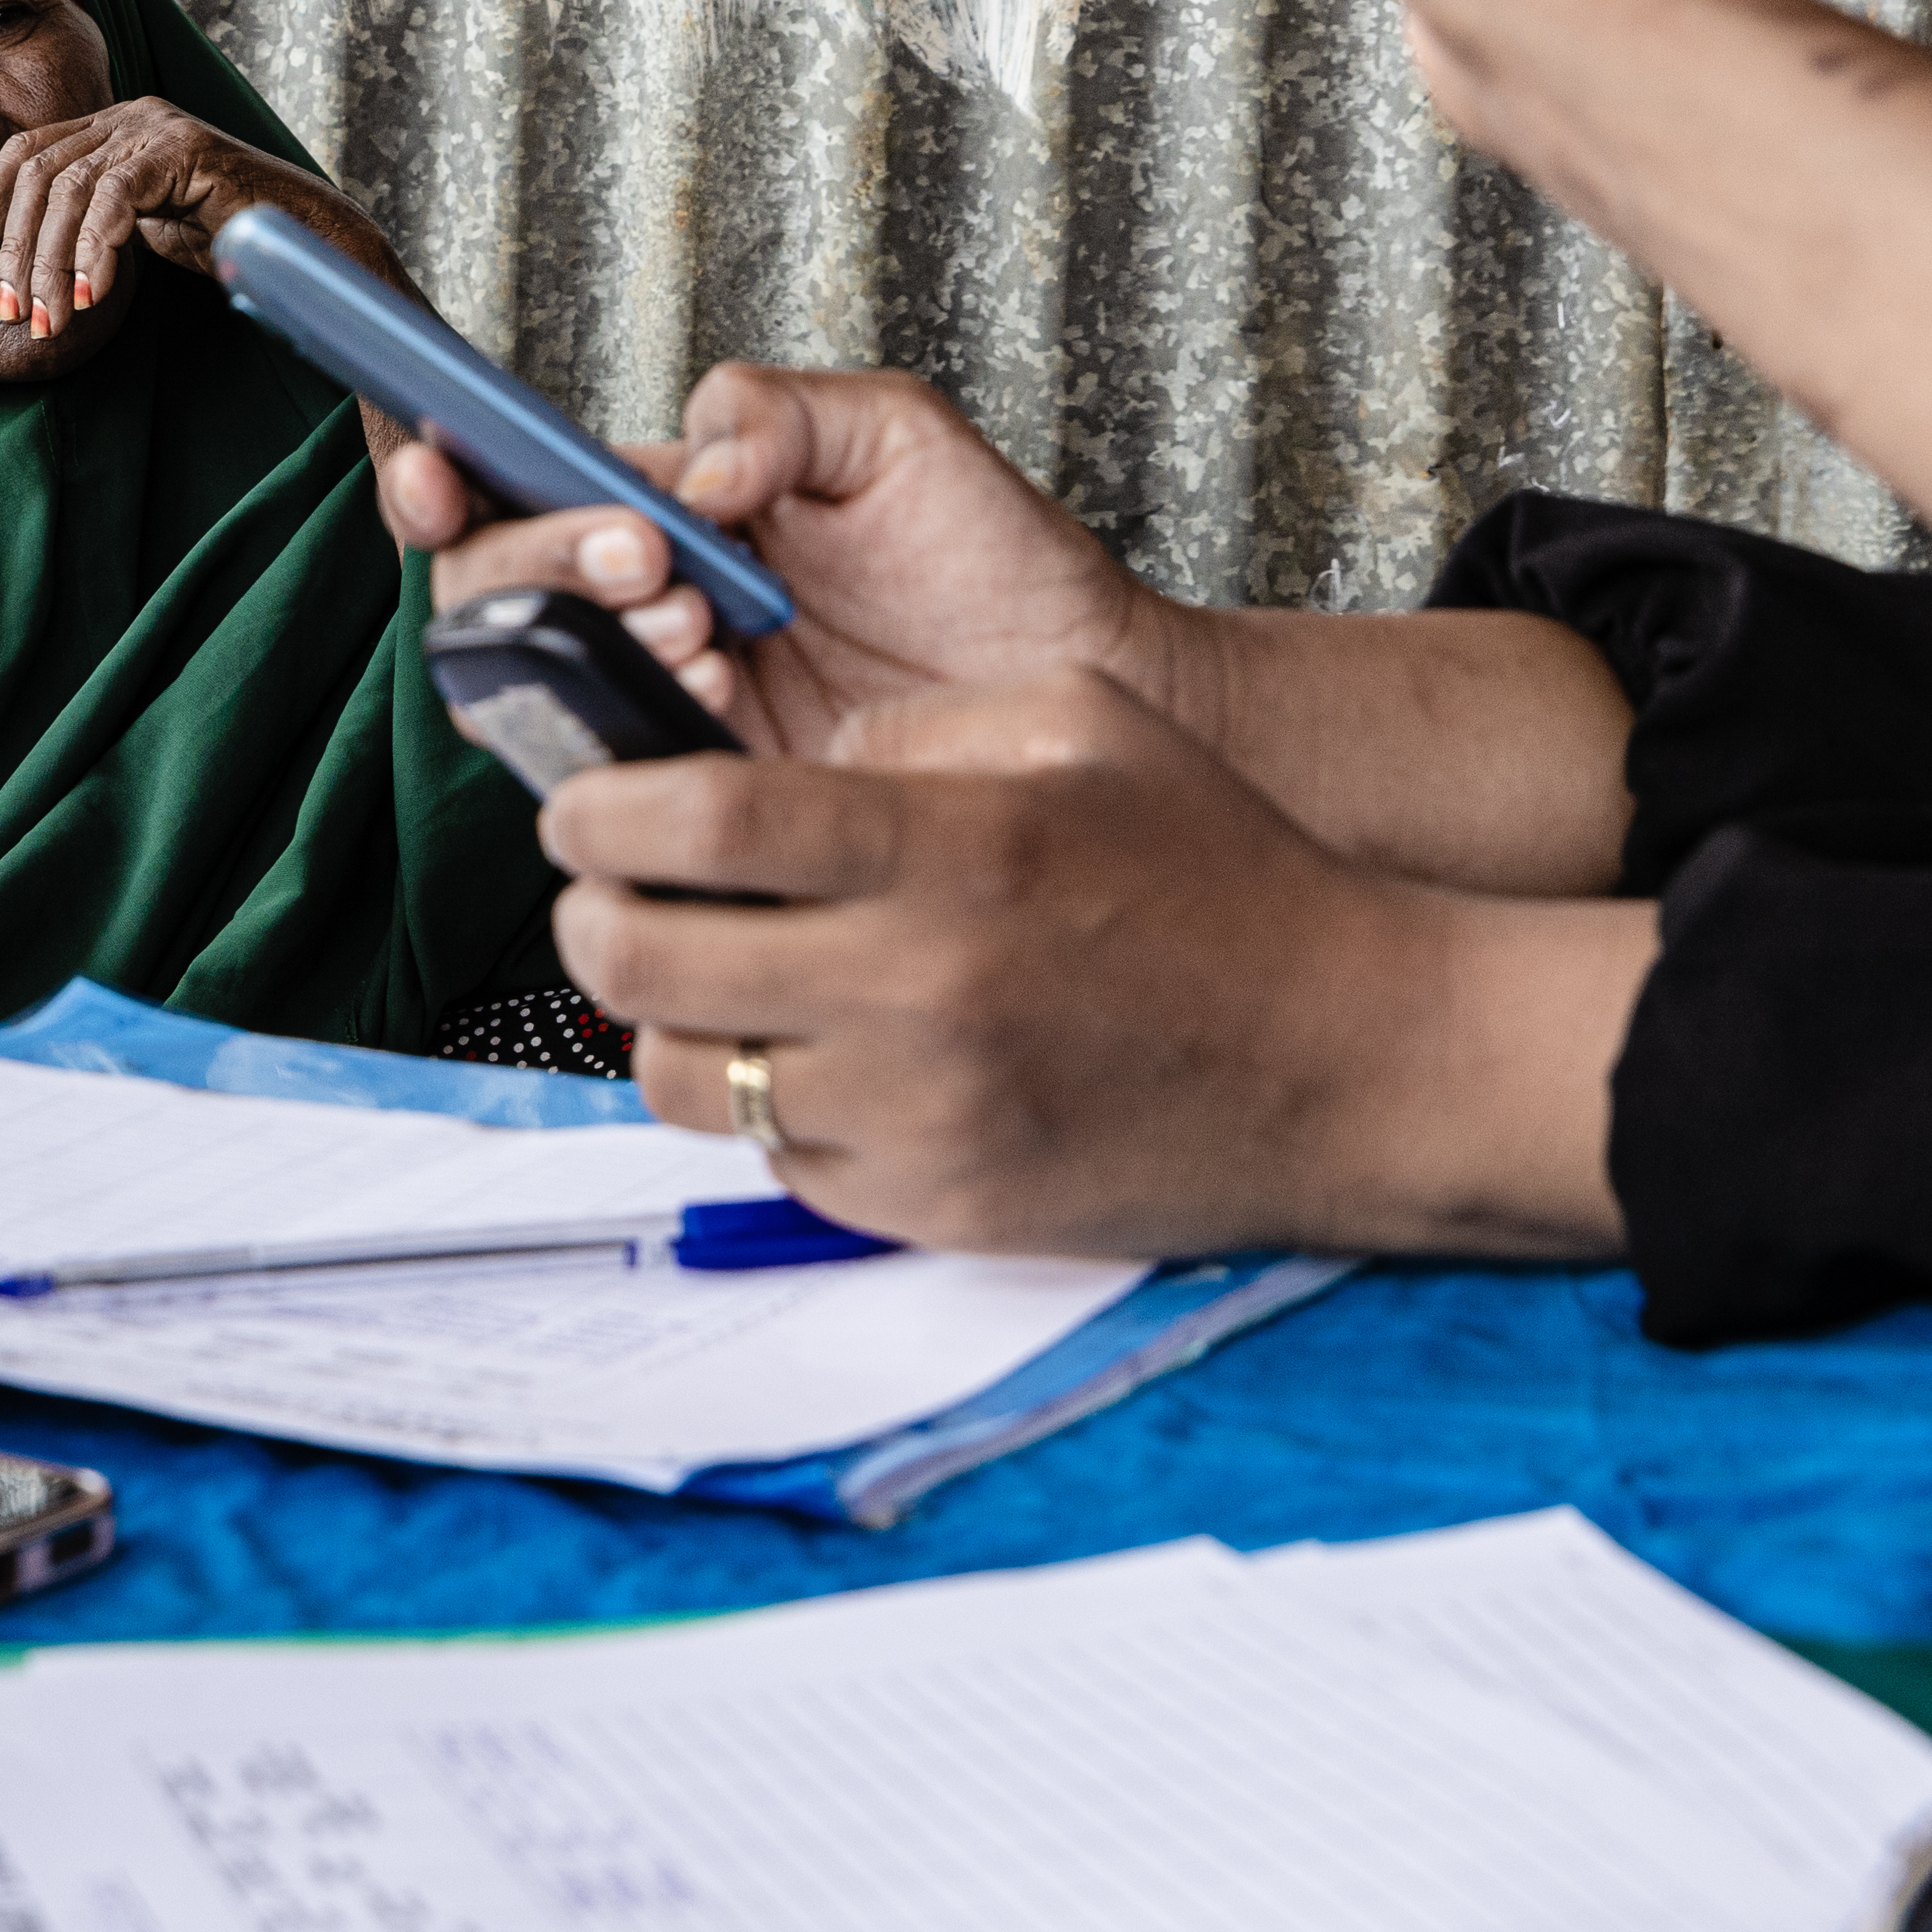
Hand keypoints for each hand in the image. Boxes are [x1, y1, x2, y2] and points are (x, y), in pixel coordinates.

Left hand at [0, 101, 369, 335]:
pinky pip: (117, 195)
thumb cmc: (219, 238)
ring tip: (55, 319)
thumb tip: (14, 261)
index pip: (25, 152)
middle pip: (42, 172)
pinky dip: (97, 249)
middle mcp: (129, 114)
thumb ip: (84, 225)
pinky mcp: (185, 149)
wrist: (299, 239)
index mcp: (109, 127)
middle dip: (20, 249)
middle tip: (20, 312)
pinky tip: (94, 294)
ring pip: (73, 188)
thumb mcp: (135, 227)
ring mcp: (157, 125)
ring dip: (54, 263)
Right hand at [372, 362, 1182, 753]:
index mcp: (669, 499)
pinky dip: (628, 720)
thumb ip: (779, 410)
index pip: (515, 474)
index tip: (443, 467)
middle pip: (492, 576)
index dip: (447, 467)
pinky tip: (716, 693)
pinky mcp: (692, 783)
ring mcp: (659, 693)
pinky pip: (598, 766)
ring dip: (586, 635)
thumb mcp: (897, 437)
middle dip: (544, 556)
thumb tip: (696, 465)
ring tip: (703, 627)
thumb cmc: (1000, 567)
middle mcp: (644, 596)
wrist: (1085, 701)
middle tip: (651, 559)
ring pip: (525, 671)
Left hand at [546, 670, 1640, 1258]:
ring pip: (685, 1080)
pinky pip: (777, 1163)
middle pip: (640, 963)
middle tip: (613, 894)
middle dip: (593, 917)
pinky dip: (771, 1109)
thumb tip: (775, 758)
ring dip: (669, 1024)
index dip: (597, 810)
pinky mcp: (936, 1210)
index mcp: (947, 850)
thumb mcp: (1078, 721)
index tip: (579, 806)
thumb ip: (908, 722)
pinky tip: (826, 1056)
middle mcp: (917, 991)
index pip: (693, 825)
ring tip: (715, 980)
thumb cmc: (1221, 876)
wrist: (1353, 1059)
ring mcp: (921, 1117)